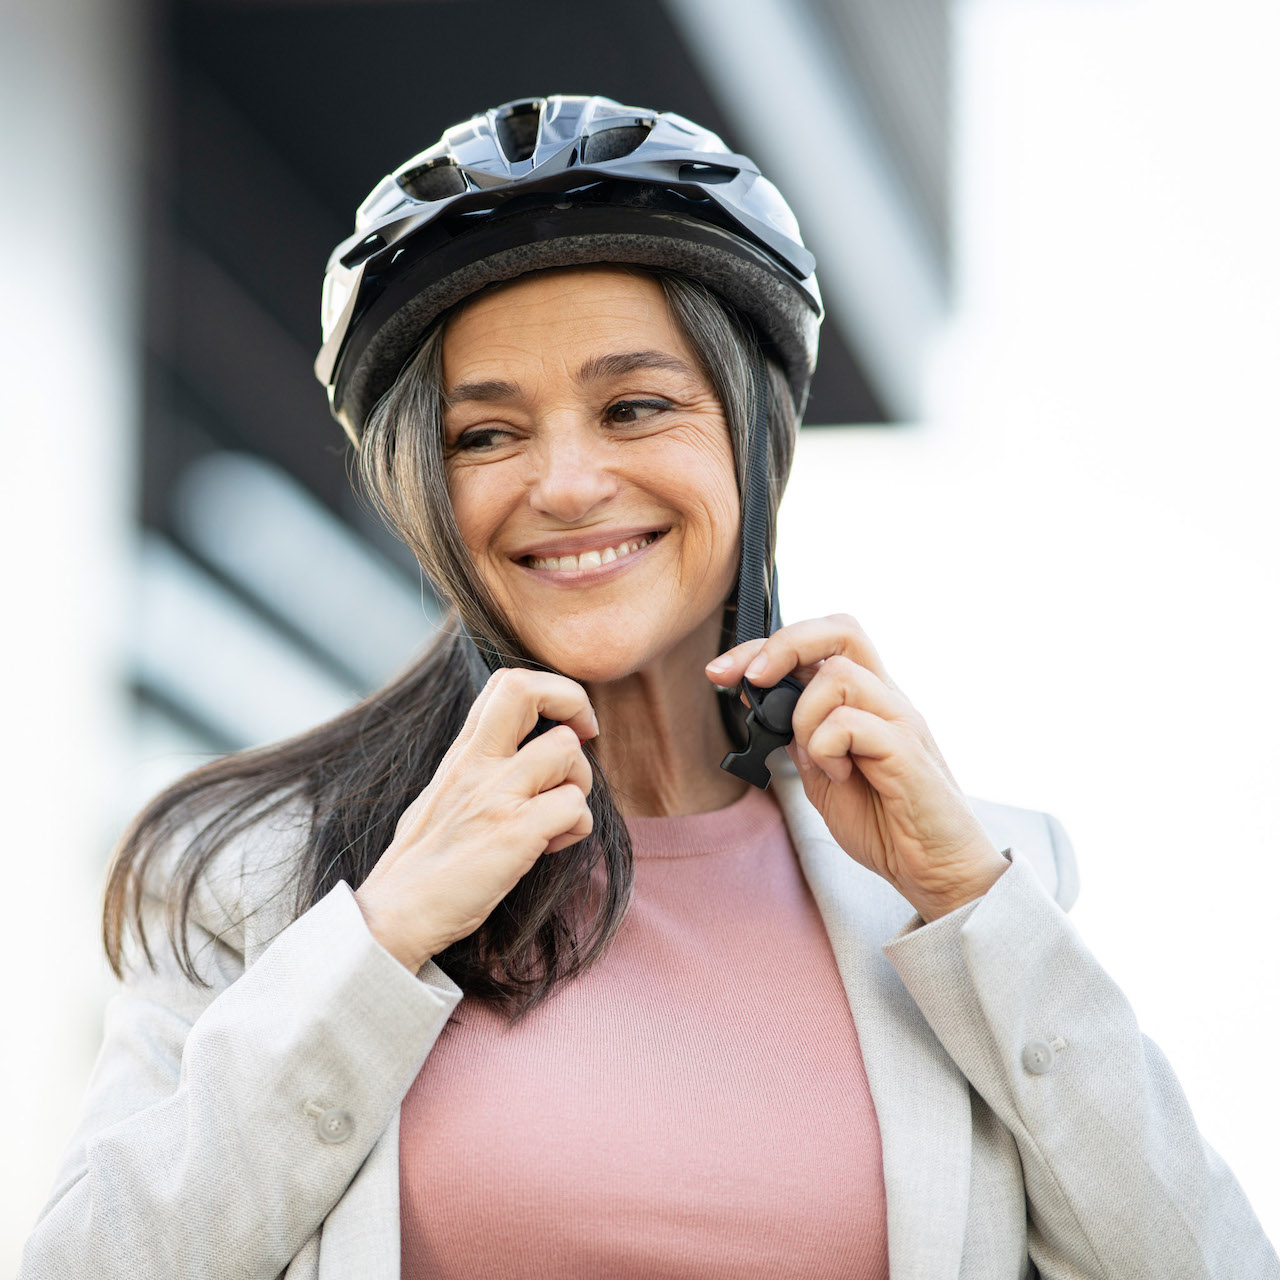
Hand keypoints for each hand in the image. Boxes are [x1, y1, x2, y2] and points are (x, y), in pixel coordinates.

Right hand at [354, 667, 597, 971]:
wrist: (394, 915)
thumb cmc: (422, 865)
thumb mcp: (443, 795)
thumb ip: (478, 768)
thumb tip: (521, 755)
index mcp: (462, 753)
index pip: (507, 683)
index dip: (551, 690)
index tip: (565, 723)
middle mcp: (477, 764)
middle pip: (528, 689)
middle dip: (573, 701)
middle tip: (586, 735)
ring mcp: (495, 796)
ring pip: (567, 752)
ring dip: (579, 784)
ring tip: (556, 816)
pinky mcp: (513, 833)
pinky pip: (574, 808)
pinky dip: (576, 828)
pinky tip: (551, 847)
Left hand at [707, 615, 1007, 922]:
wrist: (936, 869)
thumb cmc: (885, 822)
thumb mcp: (822, 776)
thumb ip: (800, 738)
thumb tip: (764, 704)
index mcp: (865, 700)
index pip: (819, 642)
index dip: (764, 647)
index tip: (721, 672)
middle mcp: (887, 698)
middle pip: (841, 631)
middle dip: (783, 645)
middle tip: (751, 679)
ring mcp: (901, 720)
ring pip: (839, 675)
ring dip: (806, 716)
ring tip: (819, 761)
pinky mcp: (907, 750)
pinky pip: (852, 723)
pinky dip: (827, 748)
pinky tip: (839, 777)